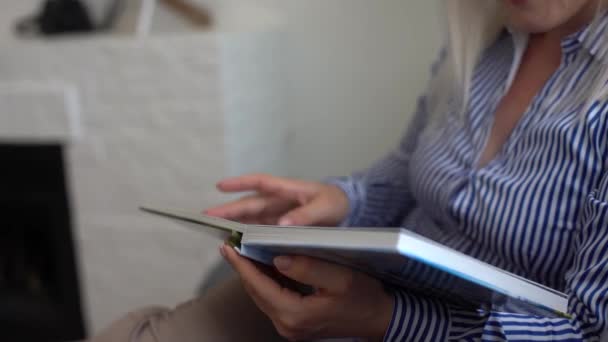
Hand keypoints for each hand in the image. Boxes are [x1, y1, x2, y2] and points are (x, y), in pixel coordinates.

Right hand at [205, 174, 348, 225]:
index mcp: (287, 190)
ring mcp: (279, 214)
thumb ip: (306, 216)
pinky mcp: (282, 227)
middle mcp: (279, 201)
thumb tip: (282, 224)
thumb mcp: (325, 207)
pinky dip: (249, 235)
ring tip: (214, 230)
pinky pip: (261, 230)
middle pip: (250, 204)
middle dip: (228, 209)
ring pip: (252, 218)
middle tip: (206, 216)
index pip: (260, 183)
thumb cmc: (336, 203)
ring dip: (234, 223)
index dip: (240, 183)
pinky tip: (237, 243)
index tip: (219, 186)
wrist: (349, 211)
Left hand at [220, 244, 393, 340]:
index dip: (242, 265)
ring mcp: (290, 328)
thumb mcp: (340, 277)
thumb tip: (277, 259)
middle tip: (232, 244)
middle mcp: (287, 325)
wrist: (379, 319)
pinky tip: (265, 266)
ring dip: (253, 275)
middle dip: (243, 268)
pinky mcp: (295, 325)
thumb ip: (307, 267)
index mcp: (295, 314)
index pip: (260, 285)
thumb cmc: (363, 297)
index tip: (228, 246)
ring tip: (244, 252)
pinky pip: (273, 301)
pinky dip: (266, 283)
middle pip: (256, 292)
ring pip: (262, 297)